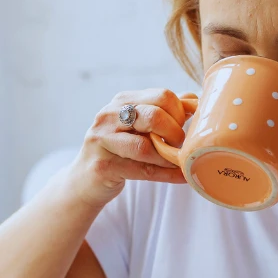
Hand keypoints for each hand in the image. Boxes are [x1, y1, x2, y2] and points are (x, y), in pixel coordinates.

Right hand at [69, 88, 190, 207]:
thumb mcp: (138, 127)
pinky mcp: (103, 166)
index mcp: (122, 101)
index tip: (184, 128)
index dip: (180, 113)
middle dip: (175, 133)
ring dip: (169, 157)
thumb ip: (163, 112)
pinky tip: (181, 176)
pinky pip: (142, 170)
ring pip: (145, 146)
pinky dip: (166, 175)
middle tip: (180, 146)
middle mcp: (109, 116)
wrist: (84, 181)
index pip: (161, 96)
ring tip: (180, 162)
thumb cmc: (117, 152)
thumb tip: (192, 99)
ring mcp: (102, 141)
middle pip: (154, 116)